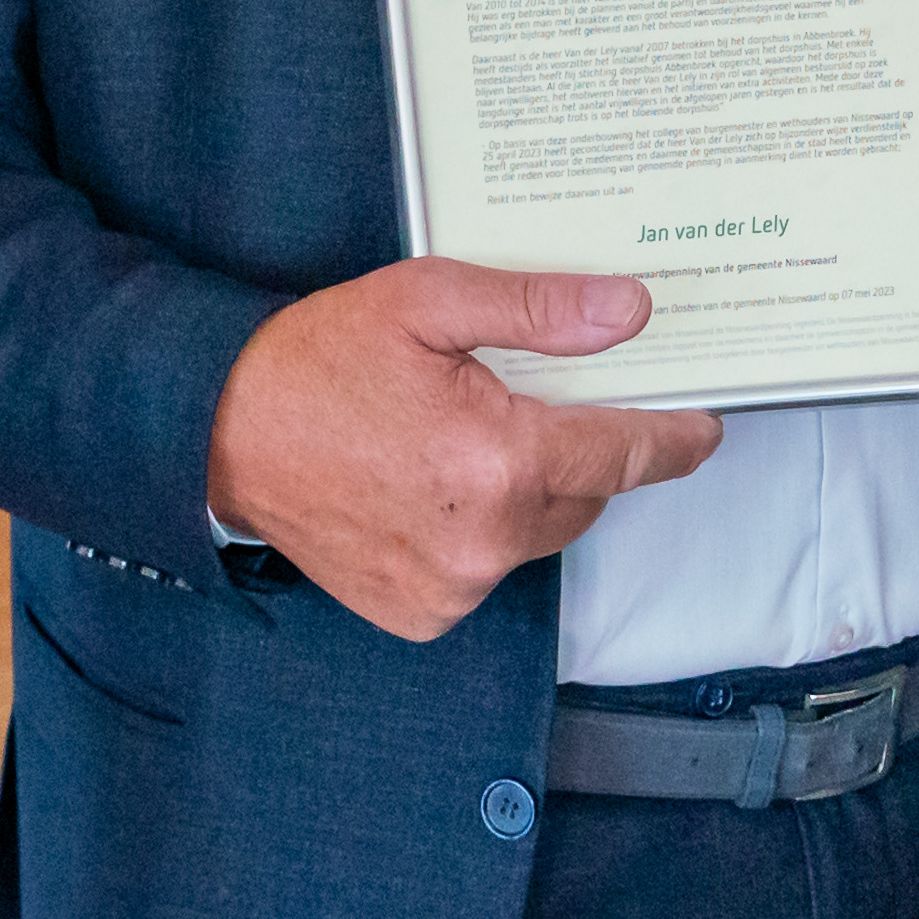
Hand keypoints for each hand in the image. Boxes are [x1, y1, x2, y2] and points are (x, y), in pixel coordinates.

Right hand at [200, 261, 720, 646]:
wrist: (216, 435)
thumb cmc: (317, 361)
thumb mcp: (428, 303)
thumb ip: (539, 310)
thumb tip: (631, 312)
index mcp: (501, 460)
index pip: (628, 453)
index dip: (673, 437)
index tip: (703, 427)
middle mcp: (487, 540)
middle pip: (586, 495)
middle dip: (575, 450)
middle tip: (525, 403)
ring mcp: (453, 588)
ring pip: (538, 535)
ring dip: (525, 495)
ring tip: (458, 444)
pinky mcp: (422, 615)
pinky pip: (485, 572)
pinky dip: (477, 536)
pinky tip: (426, 491)